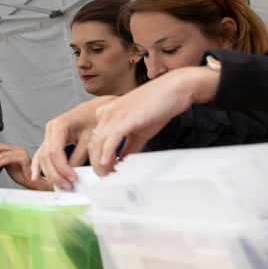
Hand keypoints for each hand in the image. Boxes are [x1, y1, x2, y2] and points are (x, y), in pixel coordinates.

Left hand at [0, 143, 47, 189]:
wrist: (31, 182)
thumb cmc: (20, 175)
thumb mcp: (7, 166)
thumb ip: (0, 160)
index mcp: (13, 150)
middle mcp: (17, 149)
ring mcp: (21, 153)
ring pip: (3, 153)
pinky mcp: (23, 158)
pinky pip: (8, 159)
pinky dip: (0, 162)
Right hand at [30, 97, 114, 188]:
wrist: (96, 109)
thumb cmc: (94, 119)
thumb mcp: (90, 137)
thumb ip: (80, 156)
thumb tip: (74, 174)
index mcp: (59, 125)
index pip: (55, 151)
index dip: (62, 168)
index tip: (73, 179)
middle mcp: (50, 129)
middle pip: (47, 156)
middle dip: (56, 173)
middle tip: (68, 186)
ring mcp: (48, 134)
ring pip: (43, 157)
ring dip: (50, 173)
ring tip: (61, 185)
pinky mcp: (50, 139)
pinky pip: (42, 154)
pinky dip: (38, 166)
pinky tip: (35, 176)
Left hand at [86, 67, 217, 175]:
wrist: (174, 89)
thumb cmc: (158, 107)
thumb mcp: (139, 132)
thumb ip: (129, 148)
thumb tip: (122, 164)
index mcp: (106, 115)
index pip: (94, 141)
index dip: (96, 160)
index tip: (104, 173)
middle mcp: (105, 113)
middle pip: (92, 144)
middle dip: (96, 165)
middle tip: (105, 179)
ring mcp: (114, 114)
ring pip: (98, 143)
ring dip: (101, 164)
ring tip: (108, 176)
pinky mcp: (126, 117)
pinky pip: (111, 138)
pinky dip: (108, 152)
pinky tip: (109, 164)